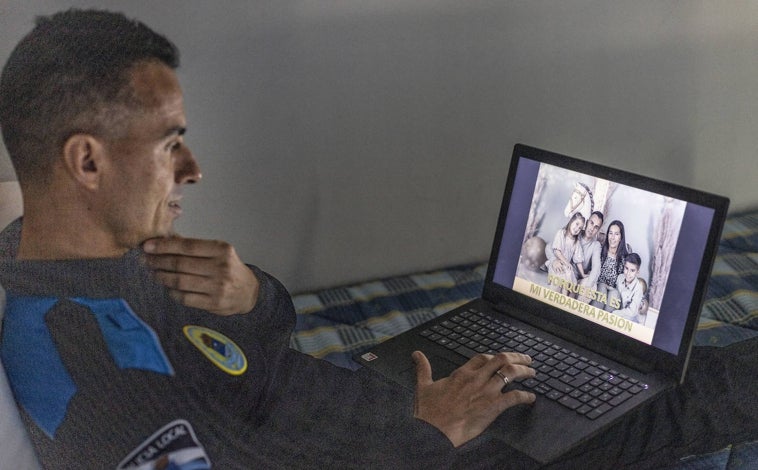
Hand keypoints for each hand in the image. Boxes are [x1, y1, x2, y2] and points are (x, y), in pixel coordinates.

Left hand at [142, 236, 258, 315]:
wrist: (249, 292)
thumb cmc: (230, 268)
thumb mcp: (218, 252)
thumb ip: (195, 247)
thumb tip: (164, 239)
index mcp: (222, 250)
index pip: (187, 246)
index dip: (164, 246)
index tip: (148, 246)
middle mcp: (221, 267)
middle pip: (181, 264)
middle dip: (159, 261)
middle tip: (146, 260)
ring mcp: (218, 286)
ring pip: (180, 281)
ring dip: (162, 277)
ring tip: (154, 273)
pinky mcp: (213, 303)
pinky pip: (185, 297)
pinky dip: (172, 292)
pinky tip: (168, 287)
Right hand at [412, 351, 535, 446]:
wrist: (434, 431)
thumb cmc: (428, 412)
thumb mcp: (423, 386)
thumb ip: (422, 368)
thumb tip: (416, 354)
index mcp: (461, 373)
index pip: (483, 357)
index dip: (495, 356)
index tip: (502, 358)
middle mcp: (476, 379)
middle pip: (501, 359)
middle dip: (517, 357)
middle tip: (526, 359)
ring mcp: (486, 392)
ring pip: (511, 373)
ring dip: (525, 371)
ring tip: (533, 373)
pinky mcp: (493, 407)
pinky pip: (514, 397)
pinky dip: (525, 396)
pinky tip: (531, 398)